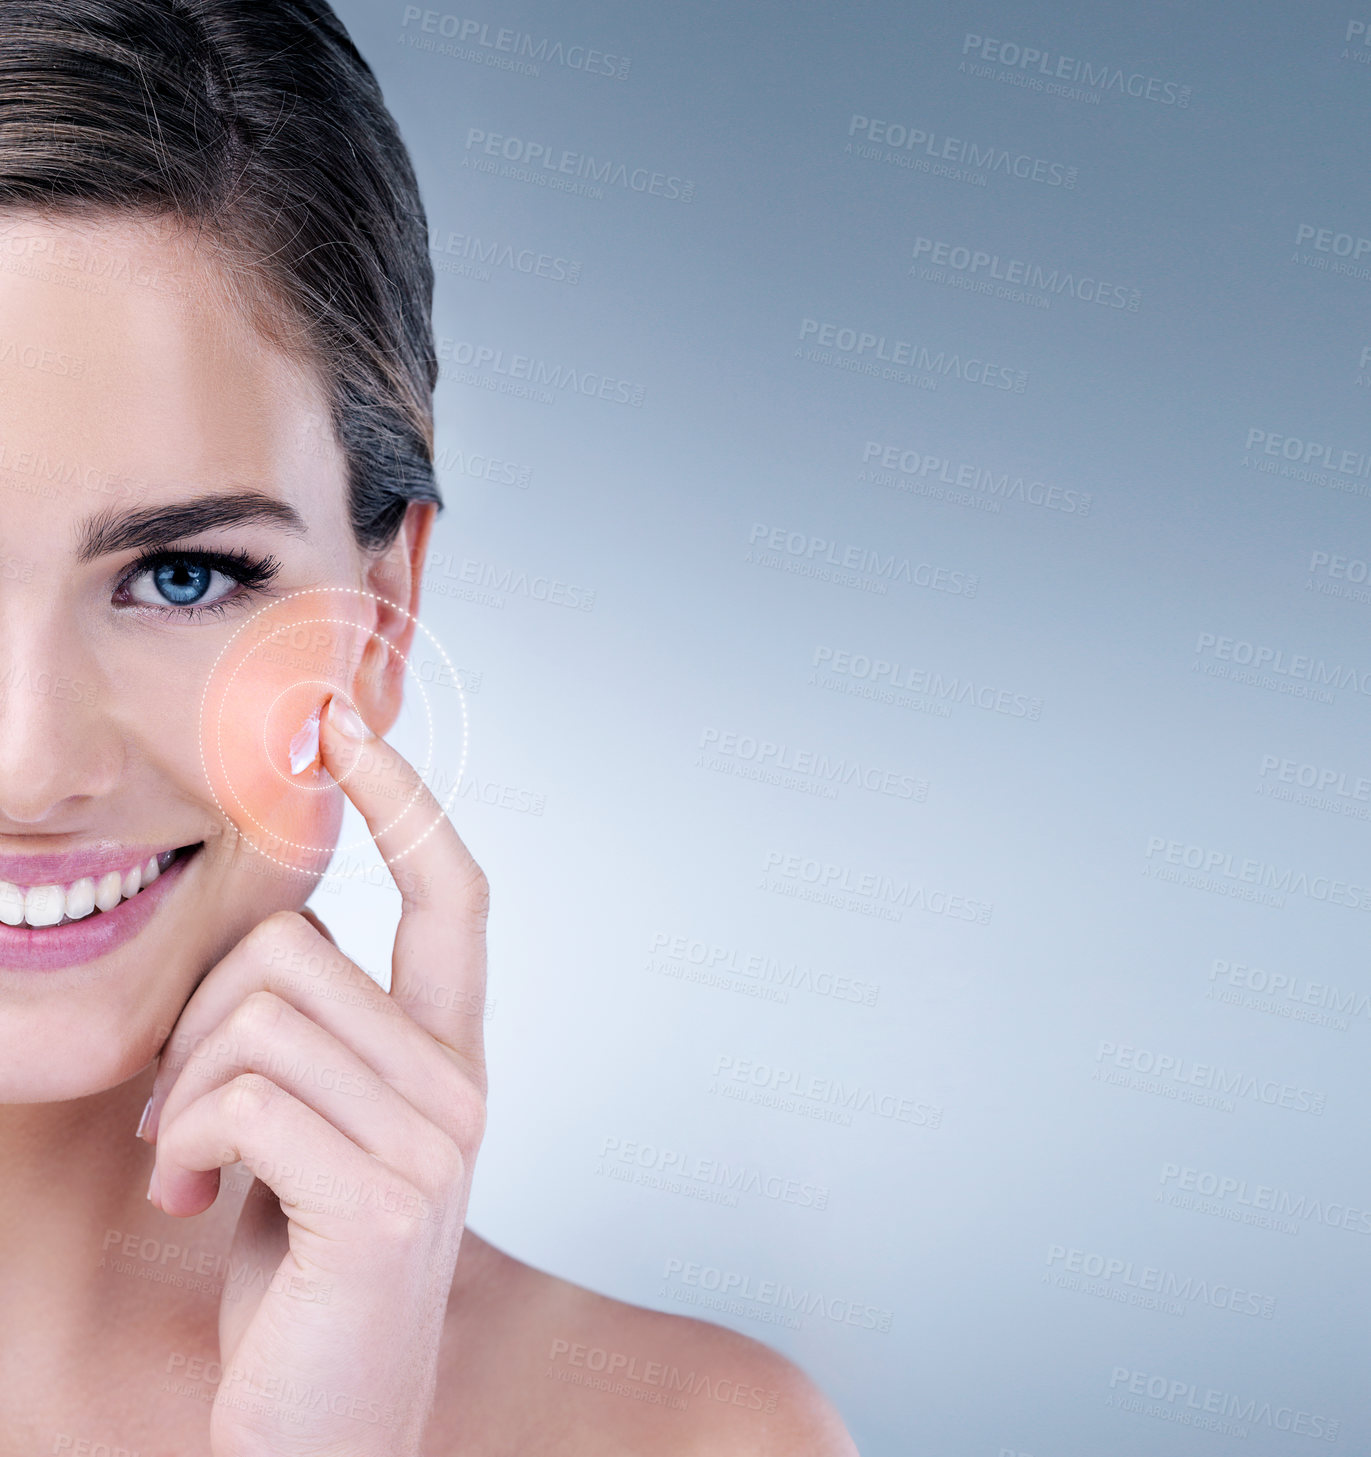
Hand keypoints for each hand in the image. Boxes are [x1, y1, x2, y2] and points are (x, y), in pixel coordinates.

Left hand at [141, 697, 488, 1456]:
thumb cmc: (304, 1267)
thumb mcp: (314, 1128)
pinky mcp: (383, 1200)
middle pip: (295, 947)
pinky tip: (194, 1201)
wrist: (326, 1423)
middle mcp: (460, 1081)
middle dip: (195, 1021)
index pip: (453, 894)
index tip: (342, 724)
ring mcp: (433, 1140)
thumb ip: (318, 1030)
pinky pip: (241, 1099)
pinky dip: (184, 1145)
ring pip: (255, 1018)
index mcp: (447, 1052)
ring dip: (182, 1093)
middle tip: (184, 1113)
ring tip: (190, 1163)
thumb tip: (272, 936)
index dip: (404, 798)